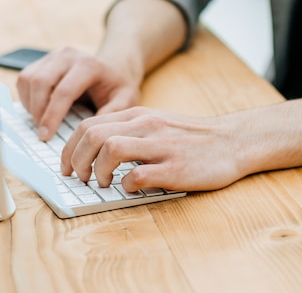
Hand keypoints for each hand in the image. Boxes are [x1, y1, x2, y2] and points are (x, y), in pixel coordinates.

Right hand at [16, 47, 139, 140]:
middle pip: (40, 82)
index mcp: (88, 65)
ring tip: (41, 122)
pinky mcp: (43, 61)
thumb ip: (113, 113)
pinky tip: (39, 111)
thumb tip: (91, 131)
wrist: (114, 67)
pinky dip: (26, 97)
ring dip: (30, 104)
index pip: (63, 91)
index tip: (45, 136)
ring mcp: (53, 56)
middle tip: (42, 133)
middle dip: (37, 111)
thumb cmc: (118, 86)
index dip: (51, 116)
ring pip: (27, 78)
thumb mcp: (126, 100)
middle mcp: (68, 56)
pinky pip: (24, 78)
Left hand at [61, 107, 248, 191]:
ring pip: (111, 149)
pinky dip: (127, 184)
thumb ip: (129, 131)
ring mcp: (161, 146)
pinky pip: (139, 175)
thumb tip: (95, 150)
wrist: (233, 140)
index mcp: (139, 115)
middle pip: (92, 135)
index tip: (68, 166)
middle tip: (80, 177)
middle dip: (76, 160)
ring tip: (104, 183)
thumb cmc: (193, 137)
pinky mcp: (175, 168)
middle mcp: (146, 126)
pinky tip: (132, 187)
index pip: (88, 125)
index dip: (69, 148)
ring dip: (98, 170)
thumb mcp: (157, 123)